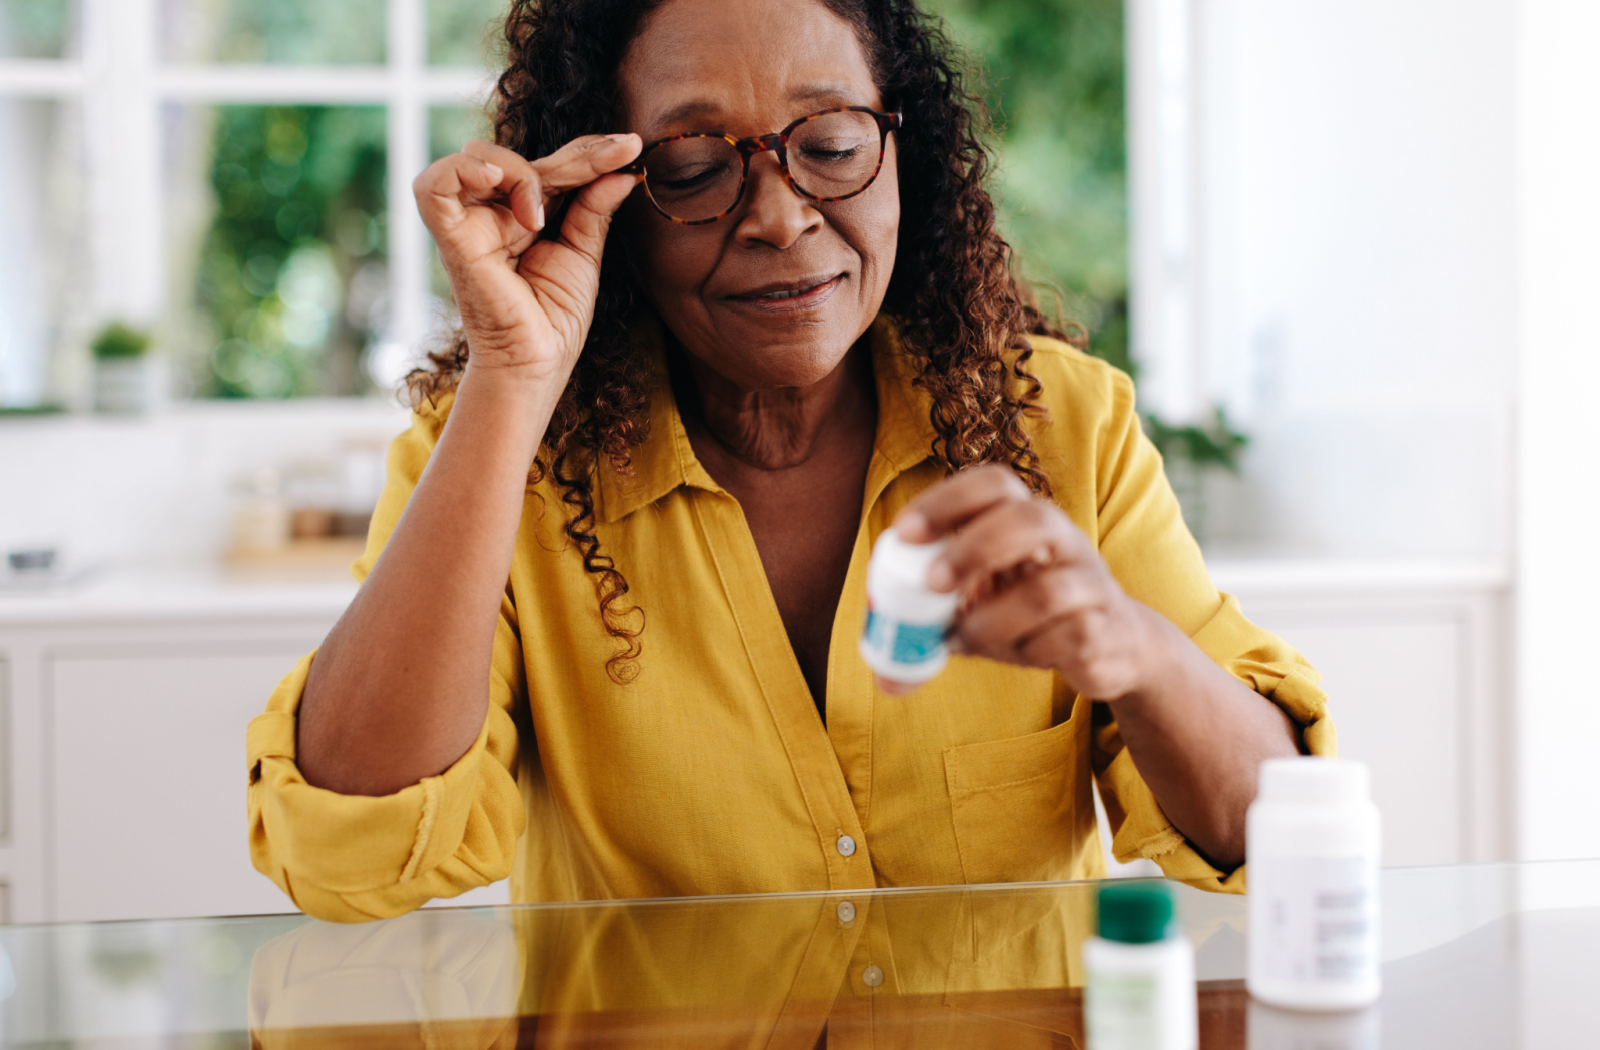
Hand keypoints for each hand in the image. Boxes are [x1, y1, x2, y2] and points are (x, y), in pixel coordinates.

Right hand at [413, 134, 641, 384]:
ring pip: (477, 155)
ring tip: (541, 216)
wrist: (536, 364)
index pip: (550, 165)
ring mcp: (469, 223)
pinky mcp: (451, 238)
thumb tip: (622, 169)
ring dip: (519, 170)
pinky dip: (462, 171)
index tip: (629, 146)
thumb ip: (594, 208)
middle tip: (617, 155)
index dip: (588, 151)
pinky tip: (497, 184)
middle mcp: (493, 213)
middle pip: (522, 155)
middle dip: (574, 156)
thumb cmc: (555, 320)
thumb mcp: (583, 254)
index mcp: (522, 215)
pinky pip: (433, 186)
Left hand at [887, 465, 1166, 698]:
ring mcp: (1090, 583)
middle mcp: (1065, 540)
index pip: (994, 484)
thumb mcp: (980, 610)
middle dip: (974, 548)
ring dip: (992, 620)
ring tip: (961, 640)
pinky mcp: (1105, 628)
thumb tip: (885, 677)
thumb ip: (931, 630)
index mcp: (1027, 519)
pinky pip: (1069, 637)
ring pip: (1047, 591)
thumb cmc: (1030, 615)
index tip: (903, 534)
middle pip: (1030, 520)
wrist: (1115, 645)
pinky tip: (1016, 654)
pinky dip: (1029, 650)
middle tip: (932, 583)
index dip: (946, 501)